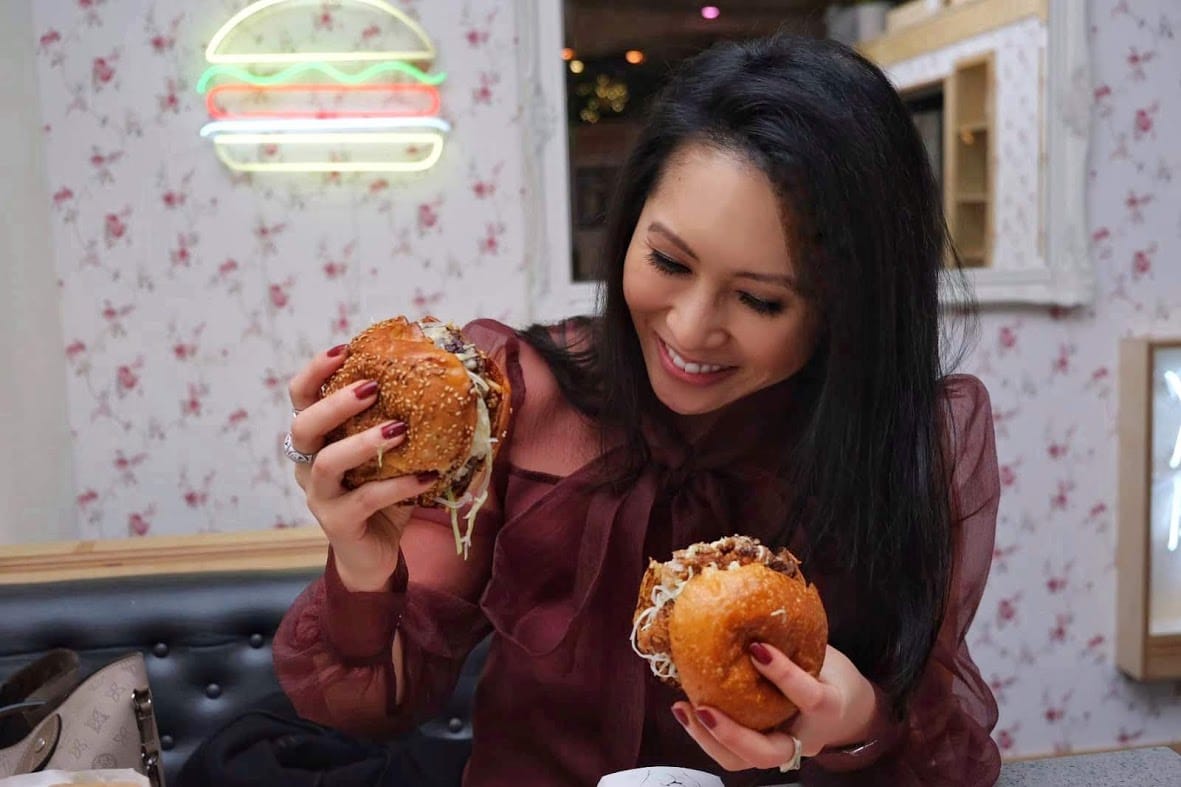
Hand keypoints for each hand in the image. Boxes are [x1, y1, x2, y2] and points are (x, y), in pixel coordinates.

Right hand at [288, 345, 436, 591]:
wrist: (374, 554)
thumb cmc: (381, 494)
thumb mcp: (388, 454)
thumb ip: (397, 420)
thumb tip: (437, 376)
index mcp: (317, 441)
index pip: (301, 398)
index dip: (314, 372)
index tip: (343, 349)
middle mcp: (308, 466)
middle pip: (304, 426)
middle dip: (336, 403)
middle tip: (373, 387)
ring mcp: (319, 496)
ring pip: (328, 463)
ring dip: (363, 442)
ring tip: (400, 429)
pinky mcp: (338, 524)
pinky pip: (364, 499)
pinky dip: (397, 485)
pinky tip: (426, 476)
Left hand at [672, 644, 878, 771]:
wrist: (847, 712)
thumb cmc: (830, 675)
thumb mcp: (822, 655)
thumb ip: (795, 642)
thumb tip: (753, 600)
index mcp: (829, 707)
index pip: (810, 698)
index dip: (785, 675)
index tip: (758, 648)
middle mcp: (803, 737)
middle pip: (768, 754)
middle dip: (733, 735)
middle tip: (704, 708)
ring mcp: (780, 749)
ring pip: (743, 762)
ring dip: (708, 739)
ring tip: (684, 710)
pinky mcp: (760, 749)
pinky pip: (731, 753)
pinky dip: (705, 734)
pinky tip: (685, 710)